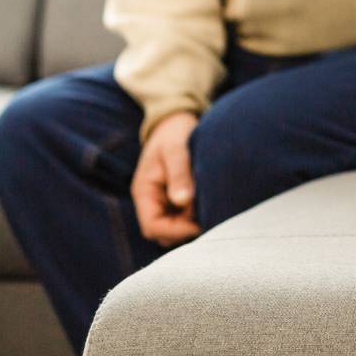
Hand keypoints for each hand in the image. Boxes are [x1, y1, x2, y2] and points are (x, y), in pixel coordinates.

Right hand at [130, 110, 201, 247]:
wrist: (176, 121)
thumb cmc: (174, 132)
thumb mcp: (175, 149)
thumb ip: (179, 174)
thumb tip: (183, 201)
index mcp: (144, 192)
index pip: (152, 227)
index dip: (175, 231)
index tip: (199, 224)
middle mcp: (151, 201)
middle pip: (163, 234)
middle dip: (185, 230)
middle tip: (209, 217)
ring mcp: (163, 202)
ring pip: (175, 229)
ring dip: (192, 224)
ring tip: (211, 208)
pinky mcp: (176, 200)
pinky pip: (184, 219)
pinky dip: (196, 217)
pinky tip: (210, 204)